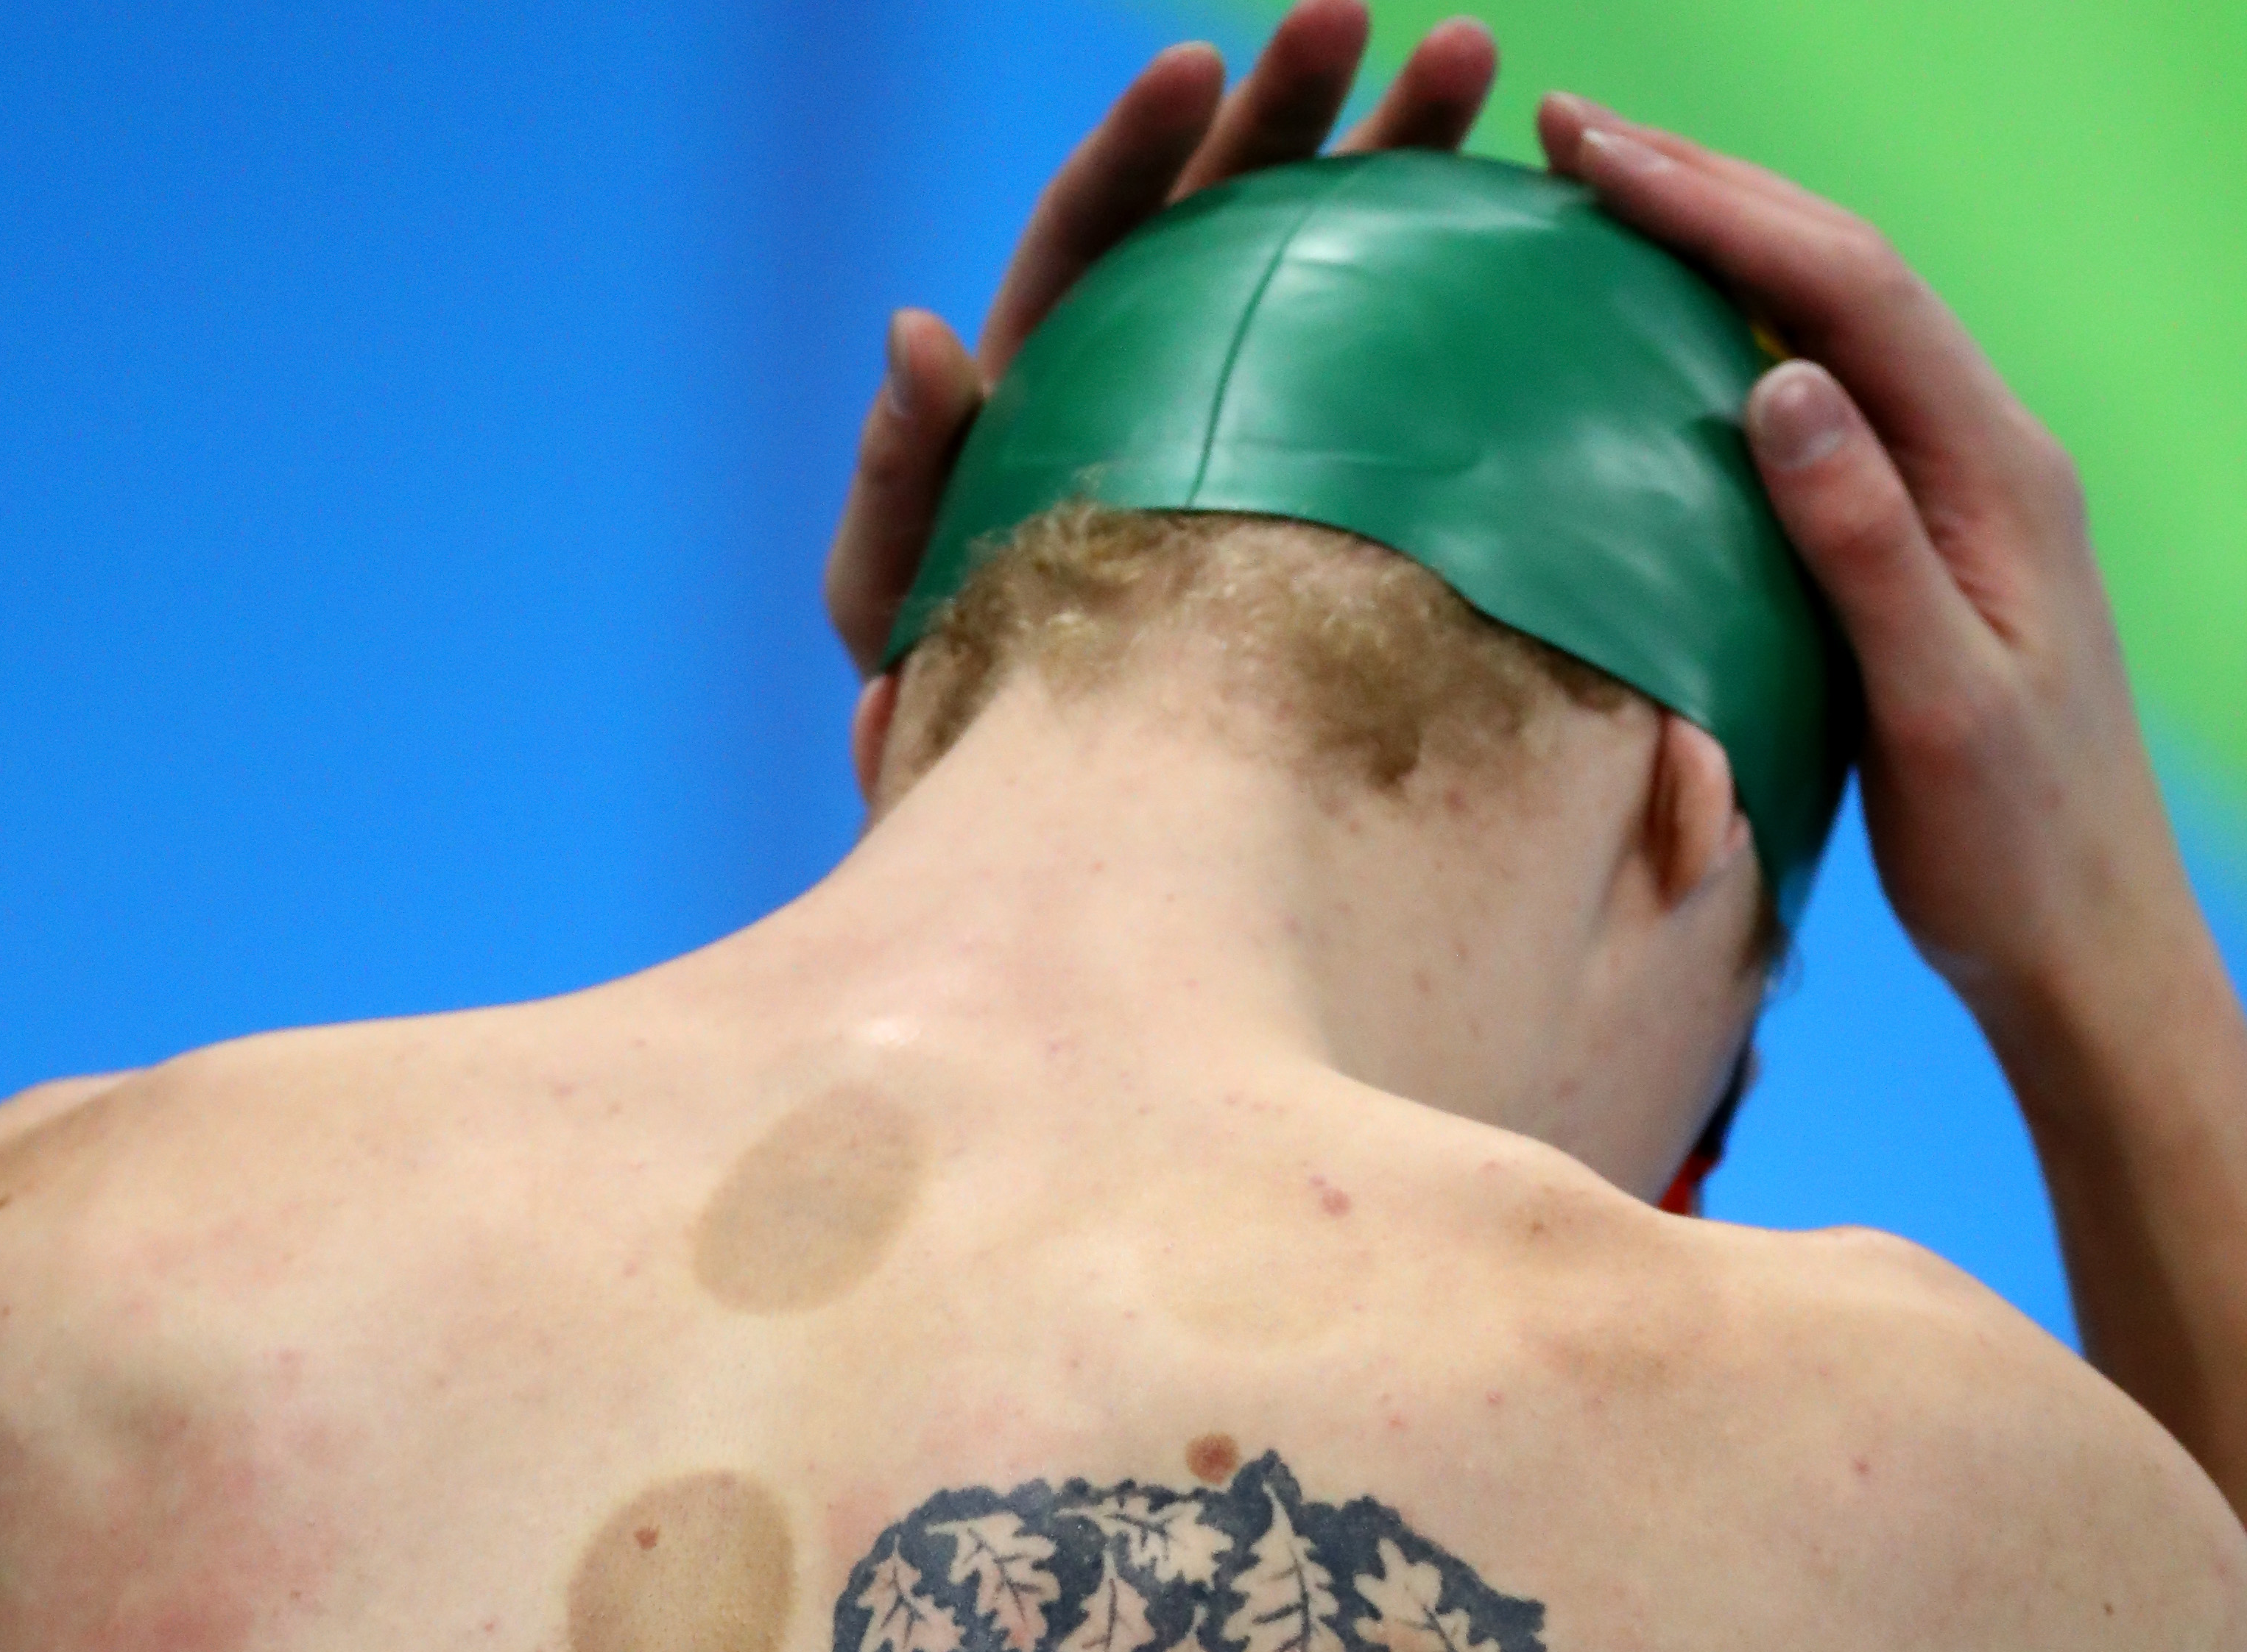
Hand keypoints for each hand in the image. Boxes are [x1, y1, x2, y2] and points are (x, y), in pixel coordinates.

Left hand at [825, 7, 1499, 679]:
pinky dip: (1442, 301)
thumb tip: (917, 333)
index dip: (1142, 145)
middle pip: (1214, 203)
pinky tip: (1517, 237)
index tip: (1202, 64)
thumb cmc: (944, 702)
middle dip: (1290, 104)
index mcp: (1044, 374)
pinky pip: (1381, 377)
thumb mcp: (891, 594)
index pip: (1091, 229)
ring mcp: (1240, 419)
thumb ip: (894, 479)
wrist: (1047, 814)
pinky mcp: (1313, 488)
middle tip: (1366, 17)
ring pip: (1314, 263)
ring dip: (1391, 155)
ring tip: (1474, 67)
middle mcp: (1144, 368)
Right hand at [1536, 98, 2194, 1041]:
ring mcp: (1958, 494)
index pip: (1848, 294)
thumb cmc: (2015, 847)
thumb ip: (1866, 544)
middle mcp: (1986, 455)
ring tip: (1609, 200)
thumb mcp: (1939, 703)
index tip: (1598, 158)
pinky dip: (1744, 344)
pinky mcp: (1925, 544)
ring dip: (1724, 250)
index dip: (1721, 211)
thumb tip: (1780, 387)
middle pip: (1841, 279)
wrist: (2082, 939)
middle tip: (1571, 132)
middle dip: (1709, 192)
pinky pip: (1832, 406)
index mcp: (1996, 473)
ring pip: (1836, 328)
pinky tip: (1680, 343)